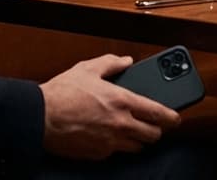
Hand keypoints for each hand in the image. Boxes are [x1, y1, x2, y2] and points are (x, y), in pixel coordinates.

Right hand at [39, 55, 180, 159]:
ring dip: (138, 140)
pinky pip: (116, 153)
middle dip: (156, 130)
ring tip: (131, 130)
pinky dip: (117, 146)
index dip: (172, 117)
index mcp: (122, 102)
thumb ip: (111, 63)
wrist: (39, 117)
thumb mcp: (88, 69)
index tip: (176, 118)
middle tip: (151, 123)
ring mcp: (110, 142)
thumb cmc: (61, 93)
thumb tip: (126, 61)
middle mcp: (120, 124)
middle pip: (153, 135)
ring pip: (137, 147)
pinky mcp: (98, 154)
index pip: (158, 113)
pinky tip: (109, 135)